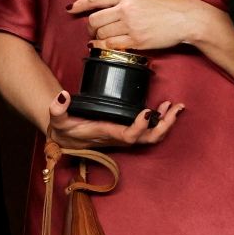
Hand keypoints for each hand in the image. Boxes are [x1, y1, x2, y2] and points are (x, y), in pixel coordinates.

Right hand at [46, 91, 183, 149]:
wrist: (66, 139)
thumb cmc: (65, 129)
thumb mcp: (57, 119)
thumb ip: (58, 108)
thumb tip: (63, 95)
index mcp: (107, 133)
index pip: (129, 135)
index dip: (140, 126)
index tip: (147, 110)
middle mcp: (120, 137)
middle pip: (149, 139)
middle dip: (164, 126)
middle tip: (174, 107)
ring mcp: (126, 136)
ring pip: (152, 137)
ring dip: (167, 123)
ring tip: (175, 106)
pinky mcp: (127, 132)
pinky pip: (149, 131)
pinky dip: (161, 121)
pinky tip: (165, 107)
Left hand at [71, 0, 228, 51]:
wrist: (187, 18)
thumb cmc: (169, 6)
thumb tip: (114, 2)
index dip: (80, 4)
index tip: (70, 9)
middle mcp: (126, 9)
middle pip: (95, 19)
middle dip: (90, 26)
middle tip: (92, 30)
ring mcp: (131, 25)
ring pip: (101, 33)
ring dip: (97, 37)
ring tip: (99, 39)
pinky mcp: (137, 41)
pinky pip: (112, 45)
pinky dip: (104, 46)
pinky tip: (104, 47)